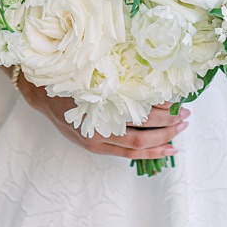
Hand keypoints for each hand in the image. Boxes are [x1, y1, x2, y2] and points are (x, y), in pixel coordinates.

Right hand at [10, 71, 187, 160]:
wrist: (40, 93)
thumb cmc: (67, 77)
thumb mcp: (89, 71)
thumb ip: (116, 78)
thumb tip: (150, 76)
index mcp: (96, 104)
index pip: (136, 114)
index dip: (160, 111)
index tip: (177, 101)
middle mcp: (96, 126)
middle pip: (140, 131)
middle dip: (167, 123)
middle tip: (185, 114)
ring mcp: (95, 139)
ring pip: (137, 146)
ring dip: (163, 138)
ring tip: (181, 129)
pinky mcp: (95, 146)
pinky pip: (128, 154)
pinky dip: (151, 152)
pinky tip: (167, 147)